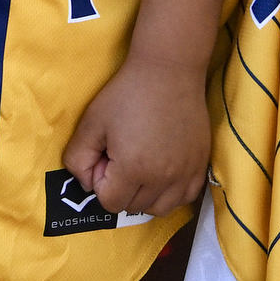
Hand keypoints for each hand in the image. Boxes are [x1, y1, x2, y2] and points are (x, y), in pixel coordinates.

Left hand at [67, 54, 211, 216]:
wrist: (169, 72)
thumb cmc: (126, 94)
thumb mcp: (90, 124)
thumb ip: (78, 160)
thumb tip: (88, 184)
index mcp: (134, 169)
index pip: (110, 203)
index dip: (101, 182)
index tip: (106, 156)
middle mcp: (163, 178)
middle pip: (134, 207)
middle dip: (121, 188)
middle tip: (121, 155)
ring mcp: (186, 173)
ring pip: (160, 208)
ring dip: (145, 195)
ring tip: (141, 166)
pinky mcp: (201, 166)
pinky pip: (185, 198)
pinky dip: (170, 192)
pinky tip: (162, 172)